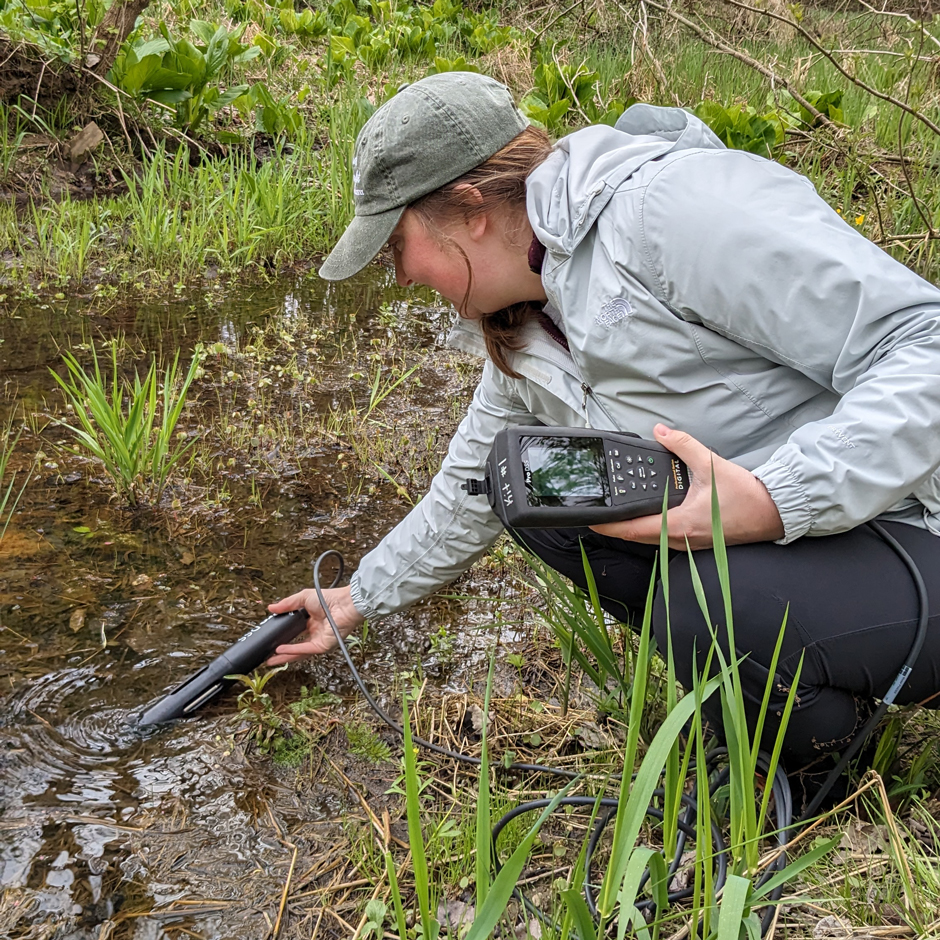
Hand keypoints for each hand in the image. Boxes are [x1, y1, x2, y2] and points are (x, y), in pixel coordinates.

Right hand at [265, 584, 365, 664]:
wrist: (344, 603)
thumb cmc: (329, 598)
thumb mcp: (303, 598)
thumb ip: (287, 604)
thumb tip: (271, 608)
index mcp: (312, 623)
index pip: (294, 633)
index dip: (283, 637)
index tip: (271, 639)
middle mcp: (315, 633)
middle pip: (295, 646)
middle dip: (281, 653)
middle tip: (268, 656)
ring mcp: (319, 640)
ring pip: (299, 652)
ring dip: (285, 656)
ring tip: (270, 660)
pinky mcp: (323, 645)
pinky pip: (305, 650)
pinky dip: (292, 650)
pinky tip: (281, 650)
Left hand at [590, 424, 783, 549]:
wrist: (774, 512)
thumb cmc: (746, 496)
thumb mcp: (710, 464)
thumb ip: (682, 444)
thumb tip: (661, 430)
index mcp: (679, 524)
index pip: (633, 528)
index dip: (609, 525)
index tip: (591, 519)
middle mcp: (681, 539)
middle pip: (636, 537)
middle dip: (616, 526)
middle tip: (598, 514)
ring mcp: (689, 544)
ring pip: (650, 540)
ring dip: (633, 529)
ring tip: (617, 514)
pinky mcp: (696, 542)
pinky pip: (665, 539)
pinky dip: (651, 528)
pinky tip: (648, 516)